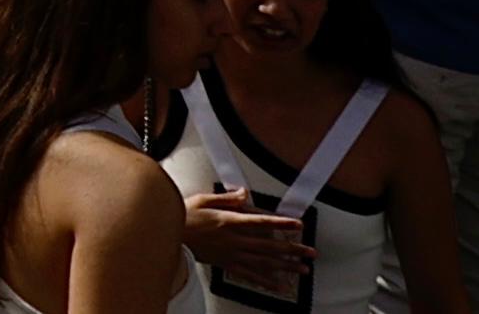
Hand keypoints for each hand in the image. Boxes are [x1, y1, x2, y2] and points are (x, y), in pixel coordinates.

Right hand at [184, 188, 313, 293]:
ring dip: (286, 266)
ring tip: (302, 269)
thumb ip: (226, 198)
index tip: (298, 224)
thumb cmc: (182, 217)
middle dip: (293, 249)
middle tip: (310, 252)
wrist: (168, 237)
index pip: (261, 222)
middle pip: (269, 245)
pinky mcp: (227, 264)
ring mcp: (232, 254)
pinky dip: (266, 282)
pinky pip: (250, 275)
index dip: (281, 223)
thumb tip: (244, 193)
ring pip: (264, 262)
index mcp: (229, 221)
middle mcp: (234, 240)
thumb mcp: (202, 200)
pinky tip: (280, 285)